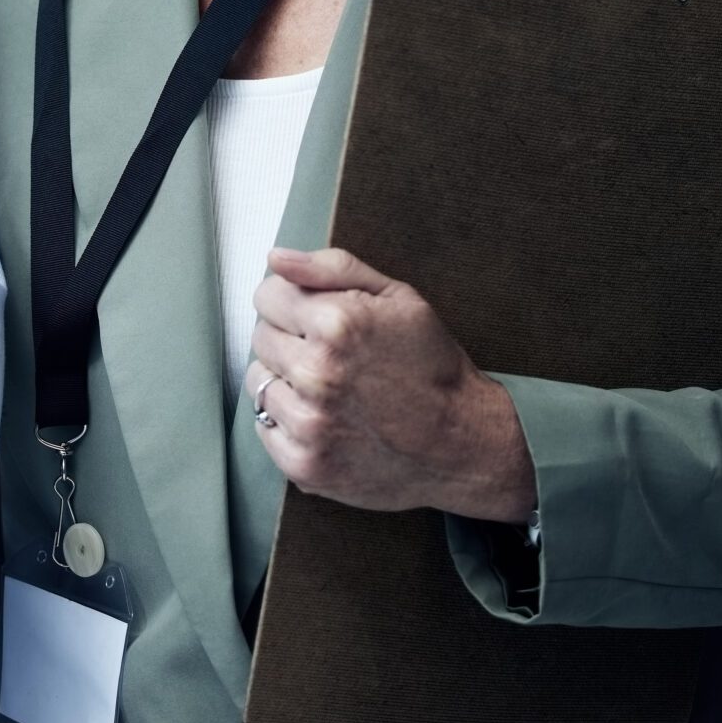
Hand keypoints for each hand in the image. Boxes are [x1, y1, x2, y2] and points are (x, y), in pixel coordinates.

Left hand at [244, 245, 533, 522]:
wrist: (463, 444)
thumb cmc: (432, 367)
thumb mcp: (397, 298)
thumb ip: (331, 269)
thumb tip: (277, 258)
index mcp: (336, 324)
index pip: (267, 295)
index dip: (292, 301)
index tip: (316, 317)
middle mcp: (316, 374)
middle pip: (261, 337)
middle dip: (290, 338)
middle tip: (331, 355)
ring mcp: (309, 423)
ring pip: (258, 382)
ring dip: (285, 380)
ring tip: (329, 388)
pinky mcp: (304, 463)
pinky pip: (264, 427)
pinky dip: (287, 421)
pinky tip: (325, 417)